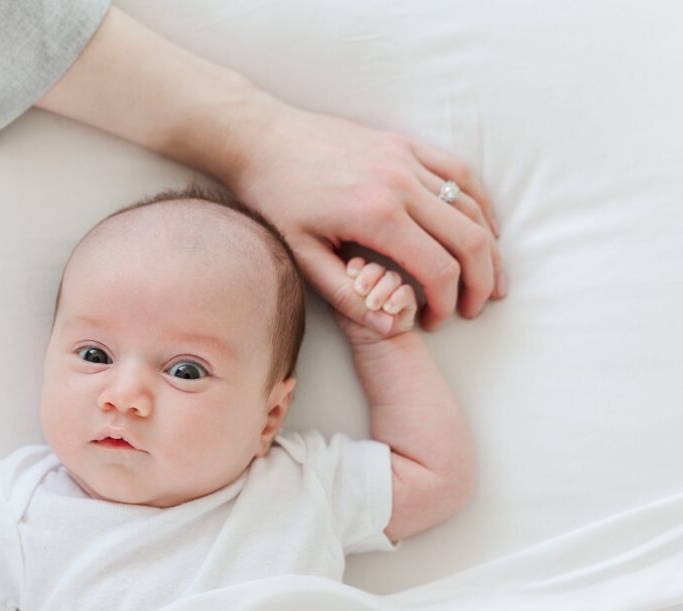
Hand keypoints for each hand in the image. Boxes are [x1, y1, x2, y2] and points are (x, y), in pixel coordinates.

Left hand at [226, 102, 504, 335]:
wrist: (263, 140)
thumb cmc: (276, 200)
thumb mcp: (302, 257)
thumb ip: (347, 296)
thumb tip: (391, 330)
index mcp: (376, 217)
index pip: (438, 269)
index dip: (446, 303)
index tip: (435, 322)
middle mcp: (401, 184)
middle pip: (469, 238)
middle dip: (480, 280)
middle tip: (475, 308)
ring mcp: (407, 159)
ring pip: (472, 205)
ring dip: (488, 245)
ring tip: (489, 277)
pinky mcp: (405, 144)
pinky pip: (459, 172)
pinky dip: (479, 202)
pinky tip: (483, 226)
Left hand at [330, 257, 417, 345]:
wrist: (377, 348)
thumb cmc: (355, 327)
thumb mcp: (342, 307)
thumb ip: (343, 290)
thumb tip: (350, 276)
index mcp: (358, 280)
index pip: (359, 263)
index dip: (356, 266)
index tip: (351, 274)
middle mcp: (377, 282)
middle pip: (376, 268)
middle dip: (368, 277)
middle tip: (361, 291)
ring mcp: (393, 290)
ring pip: (391, 277)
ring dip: (381, 291)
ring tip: (373, 306)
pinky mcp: (408, 301)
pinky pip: (406, 291)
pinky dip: (397, 299)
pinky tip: (389, 310)